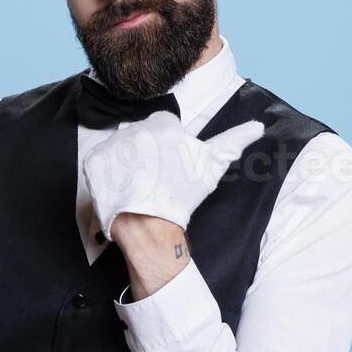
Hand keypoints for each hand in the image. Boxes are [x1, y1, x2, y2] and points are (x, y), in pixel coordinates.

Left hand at [83, 111, 264, 239]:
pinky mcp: (92, 161)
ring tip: (137, 184)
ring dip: (125, 163)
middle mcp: (135, 128)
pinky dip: (106, 174)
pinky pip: (98, 162)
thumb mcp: (212, 165)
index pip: (161, 127)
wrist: (151, 227)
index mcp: (163, 124)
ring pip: (119, 148)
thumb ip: (234, 141)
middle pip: (139, 137)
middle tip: (152, 179)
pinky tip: (120, 187)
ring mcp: (111, 144)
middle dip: (144, 154)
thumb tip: (258, 126)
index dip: (164, 149)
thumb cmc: (182, 196)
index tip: (167, 167)